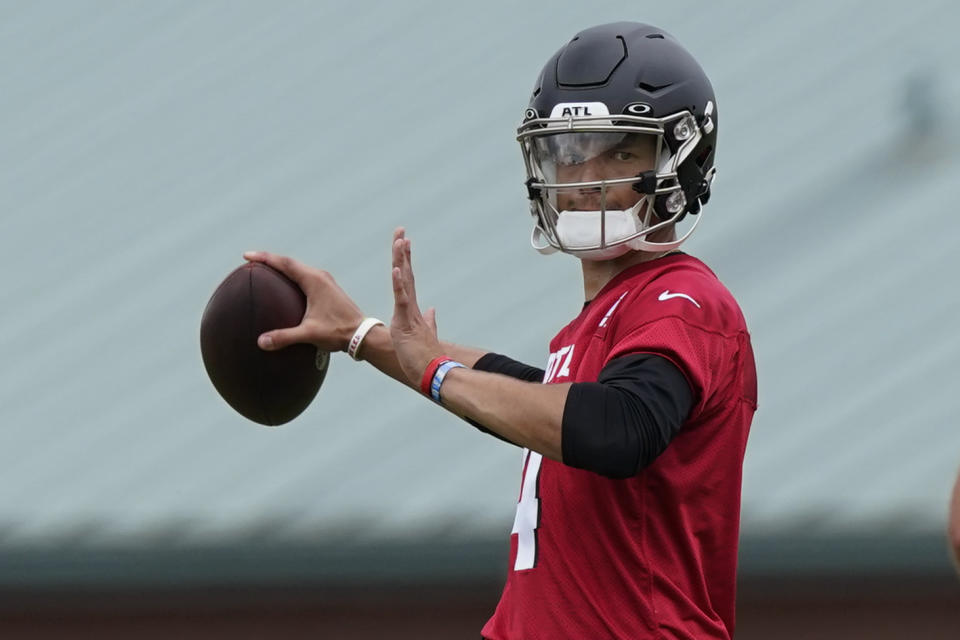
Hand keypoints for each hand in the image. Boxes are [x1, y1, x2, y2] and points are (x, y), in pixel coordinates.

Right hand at [242, 251, 363, 352]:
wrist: (362, 334)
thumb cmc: (338, 332)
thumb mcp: (309, 334)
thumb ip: (284, 337)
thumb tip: (260, 342)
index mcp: (314, 280)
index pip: (285, 263)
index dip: (265, 258)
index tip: (247, 256)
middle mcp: (320, 276)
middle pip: (291, 262)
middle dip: (270, 259)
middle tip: (251, 260)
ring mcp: (326, 282)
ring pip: (299, 268)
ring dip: (282, 266)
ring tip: (265, 269)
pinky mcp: (329, 289)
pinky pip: (306, 276)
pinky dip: (292, 275)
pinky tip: (286, 285)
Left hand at [390, 228, 441, 384]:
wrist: (433, 372)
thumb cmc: (426, 358)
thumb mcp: (426, 335)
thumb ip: (430, 321)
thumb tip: (433, 311)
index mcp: (413, 310)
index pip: (407, 279)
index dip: (405, 260)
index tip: (404, 242)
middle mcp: (412, 307)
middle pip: (406, 273)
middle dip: (402, 251)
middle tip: (400, 231)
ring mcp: (410, 313)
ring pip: (404, 281)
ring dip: (401, 260)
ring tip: (399, 240)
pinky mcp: (406, 322)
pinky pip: (402, 299)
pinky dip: (399, 283)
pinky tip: (396, 268)